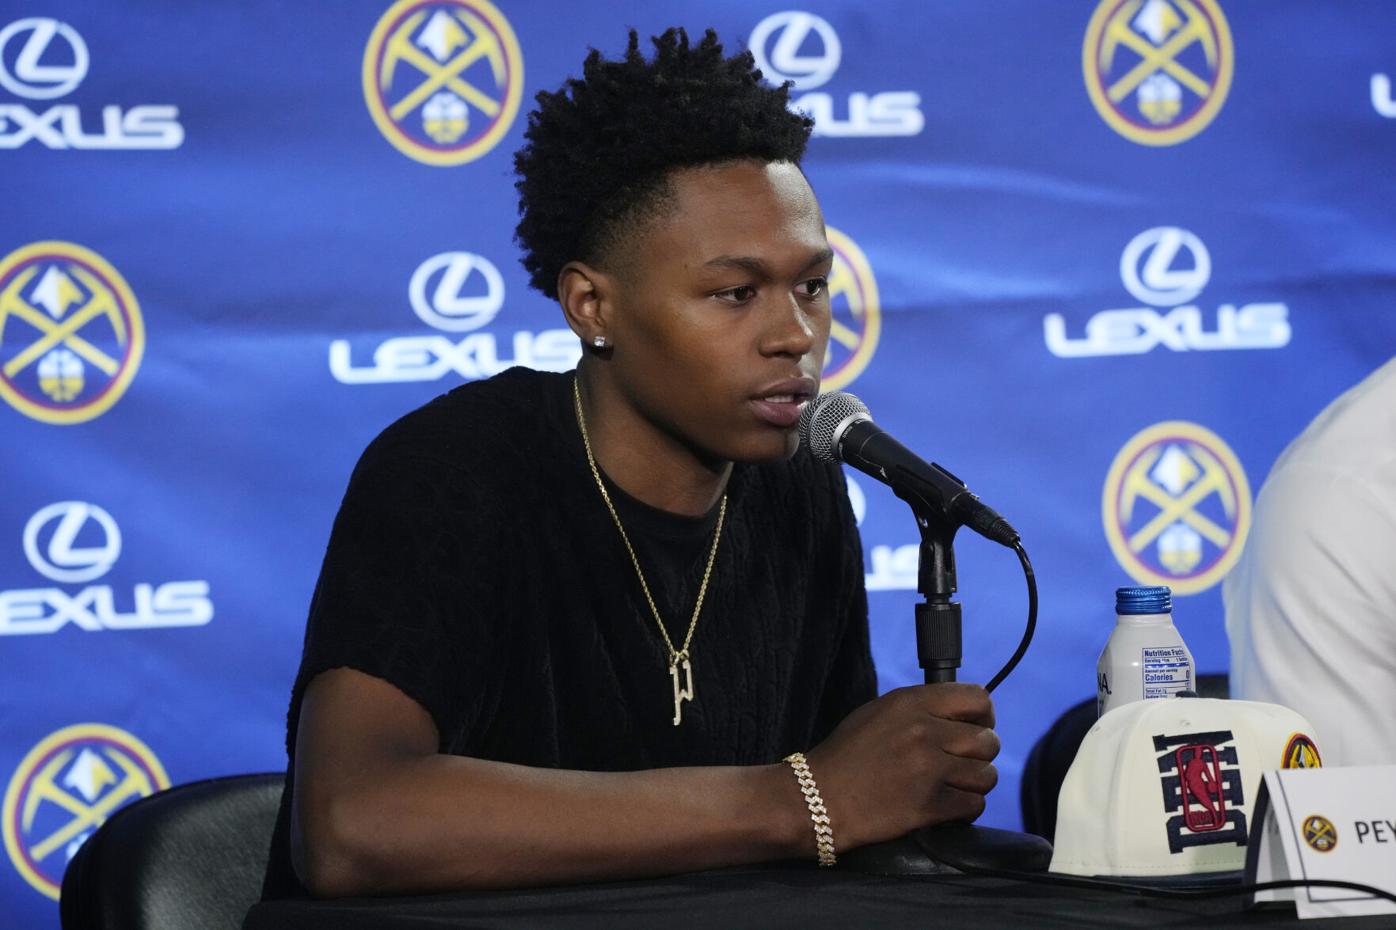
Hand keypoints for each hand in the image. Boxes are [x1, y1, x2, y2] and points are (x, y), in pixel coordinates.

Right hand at [804, 683, 998, 850]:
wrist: (816, 799)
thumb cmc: (845, 756)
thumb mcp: (878, 713)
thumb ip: (920, 709)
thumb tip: (961, 715)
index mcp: (910, 703)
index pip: (977, 699)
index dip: (984, 716)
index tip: (976, 727)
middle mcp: (924, 731)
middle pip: (988, 740)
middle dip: (980, 754)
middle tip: (960, 763)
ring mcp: (928, 769)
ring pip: (986, 775)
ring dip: (974, 783)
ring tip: (953, 786)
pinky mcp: (929, 806)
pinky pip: (974, 805)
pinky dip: (965, 809)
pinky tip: (946, 806)